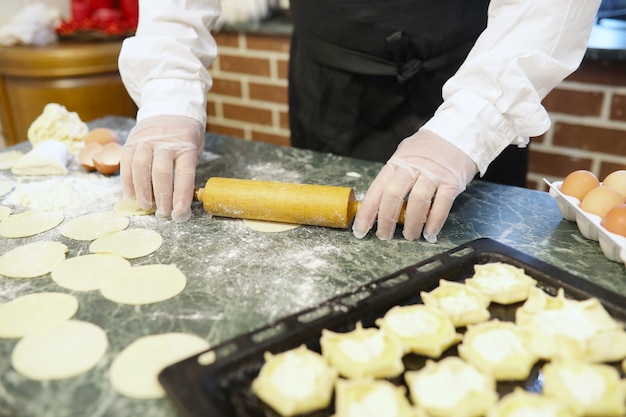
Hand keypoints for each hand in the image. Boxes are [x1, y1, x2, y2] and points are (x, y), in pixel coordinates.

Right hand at [120, 115, 204, 221]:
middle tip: (163, 214)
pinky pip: (126, 162)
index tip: (180, 214)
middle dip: (161, 197)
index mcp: (185, 147)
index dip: (181, 196)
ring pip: (140, 167)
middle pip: (161, 172)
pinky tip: (130, 195)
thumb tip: (178, 201)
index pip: (184, 174)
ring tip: (145, 206)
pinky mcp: (131, 141)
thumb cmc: (185, 137)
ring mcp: (146, 141)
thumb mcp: (194, 150)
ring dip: (142, 190)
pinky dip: (127, 181)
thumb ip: (185, 171)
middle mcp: (165, 143)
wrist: (170, 109)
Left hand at [352, 129, 476, 241]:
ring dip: (411, 224)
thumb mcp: (404, 155)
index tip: (360, 229)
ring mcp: (433, 174)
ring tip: (409, 236)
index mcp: (396, 163)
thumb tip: (376, 202)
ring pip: (417, 202)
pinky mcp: (452, 181)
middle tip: (383, 236)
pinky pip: (441, 205)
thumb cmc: (427, 149)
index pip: (376, 189)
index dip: (367, 212)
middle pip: (393, 195)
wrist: (458, 133)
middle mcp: (413, 167)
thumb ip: (392, 176)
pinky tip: (430, 233)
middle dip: (386, 220)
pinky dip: (434, 222)